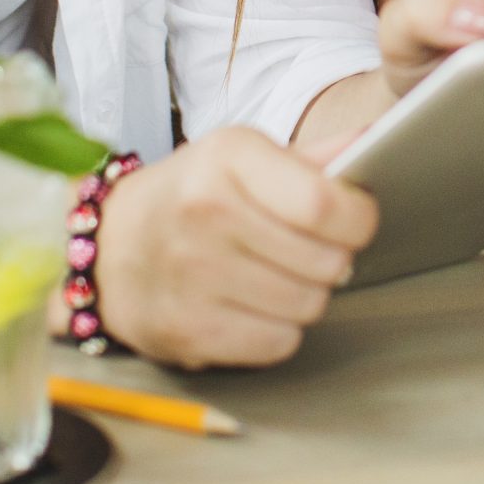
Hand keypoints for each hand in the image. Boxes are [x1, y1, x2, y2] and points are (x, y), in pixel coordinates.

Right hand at [92, 125, 378, 368]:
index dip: (358, 219)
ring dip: (306, 295)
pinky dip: (278, 330)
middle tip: (309, 251)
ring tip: (279, 276)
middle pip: (326, 260)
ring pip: (307, 305)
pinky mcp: (187, 329)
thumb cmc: (191, 196)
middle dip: (332, 259)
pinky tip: (254, 306)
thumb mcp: (242, 158)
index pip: (324, 203)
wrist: (108, 247)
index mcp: (228, 158)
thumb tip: (374, 140)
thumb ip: (311, 158)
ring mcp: (193, 275)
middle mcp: (206, 213)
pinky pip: (278, 342)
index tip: (355, 221)